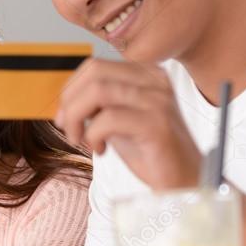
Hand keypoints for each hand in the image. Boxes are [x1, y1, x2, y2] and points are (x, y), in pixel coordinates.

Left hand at [55, 58, 201, 189]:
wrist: (181, 179)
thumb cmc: (146, 149)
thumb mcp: (116, 118)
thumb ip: (96, 102)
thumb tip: (63, 98)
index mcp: (145, 74)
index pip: (94, 65)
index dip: (71, 89)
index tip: (65, 115)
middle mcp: (155, 81)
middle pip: (95, 73)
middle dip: (70, 101)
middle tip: (67, 127)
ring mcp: (158, 100)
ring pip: (98, 91)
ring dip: (77, 117)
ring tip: (80, 139)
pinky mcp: (157, 124)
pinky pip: (109, 119)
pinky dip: (93, 134)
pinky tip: (100, 149)